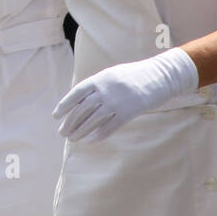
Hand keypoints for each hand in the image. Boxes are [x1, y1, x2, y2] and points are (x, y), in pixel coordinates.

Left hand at [54, 48, 198, 142]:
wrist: (160, 76)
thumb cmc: (135, 75)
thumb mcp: (113, 74)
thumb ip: (98, 85)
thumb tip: (81, 99)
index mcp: (101, 78)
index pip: (77, 93)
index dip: (64, 105)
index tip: (56, 116)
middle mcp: (106, 90)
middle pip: (82, 109)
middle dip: (70, 122)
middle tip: (62, 133)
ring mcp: (117, 102)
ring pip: (93, 120)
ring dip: (80, 131)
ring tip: (72, 139)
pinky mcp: (128, 112)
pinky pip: (109, 127)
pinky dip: (98, 135)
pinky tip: (90, 141)